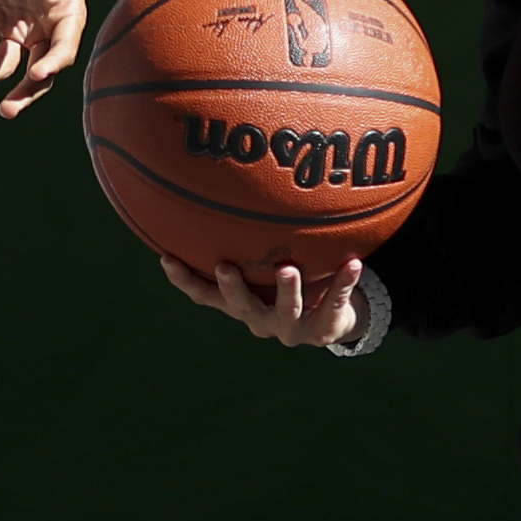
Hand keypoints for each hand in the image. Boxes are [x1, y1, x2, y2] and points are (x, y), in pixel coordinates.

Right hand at [160, 249, 365, 347]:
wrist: (330, 321)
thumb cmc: (289, 283)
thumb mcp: (263, 267)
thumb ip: (245, 241)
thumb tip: (220, 191)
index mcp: (240, 306)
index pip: (205, 295)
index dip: (184, 280)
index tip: (167, 257)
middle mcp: (260, 320)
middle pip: (242, 307)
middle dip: (233, 288)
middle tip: (225, 266)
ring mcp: (291, 329)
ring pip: (287, 311)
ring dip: (286, 290)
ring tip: (288, 268)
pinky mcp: (323, 329)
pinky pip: (334, 304)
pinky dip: (343, 283)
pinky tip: (352, 263)